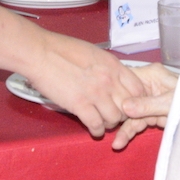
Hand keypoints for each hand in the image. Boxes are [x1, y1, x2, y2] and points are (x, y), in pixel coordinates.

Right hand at [24, 33, 146, 136]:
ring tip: (102, 122)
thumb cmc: (62, 49)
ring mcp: (95, 94)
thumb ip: (107, 67)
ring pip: (114, 119)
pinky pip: (96, 125)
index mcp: (114, 65)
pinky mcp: (80, 106)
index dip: (136, 100)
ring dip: (109, 123)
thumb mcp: (94, 52)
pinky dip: (96, 130)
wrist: (41, 53)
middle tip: (114, 115)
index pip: (138, 89)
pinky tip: (93, 129)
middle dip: (124, 113)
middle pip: (129, 106)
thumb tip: (114, 78)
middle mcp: (109, 80)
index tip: (129, 104)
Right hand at [112, 63, 178, 149]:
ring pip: (130, 114)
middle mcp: (147, 85)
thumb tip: (125, 107)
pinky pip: (136, 123)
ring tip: (117, 144)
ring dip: (124, 129)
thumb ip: (148, 105)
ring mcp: (148, 101)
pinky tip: (121, 142)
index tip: (107, 105)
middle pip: (127, 99)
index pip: (128, 80)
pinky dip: (129, 132)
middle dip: (118, 115)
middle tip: (108, 128)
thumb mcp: (170, 102)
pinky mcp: (150, 114)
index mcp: (152, 74)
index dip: (117, 92)